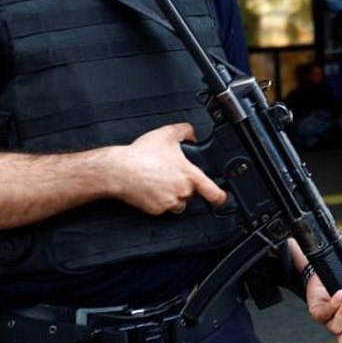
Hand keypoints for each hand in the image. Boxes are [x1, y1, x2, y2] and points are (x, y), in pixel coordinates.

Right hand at [111, 123, 226, 214]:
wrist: (118, 170)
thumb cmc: (141, 154)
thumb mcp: (168, 133)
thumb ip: (186, 131)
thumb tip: (193, 135)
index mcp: (189, 175)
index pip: (214, 193)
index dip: (222, 197)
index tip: (223, 197)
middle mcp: (182, 192)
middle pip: (192, 194)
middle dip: (186, 187)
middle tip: (172, 175)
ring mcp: (169, 203)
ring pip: (178, 203)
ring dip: (174, 195)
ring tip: (160, 181)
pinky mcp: (156, 210)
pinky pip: (162, 208)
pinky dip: (158, 200)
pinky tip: (150, 188)